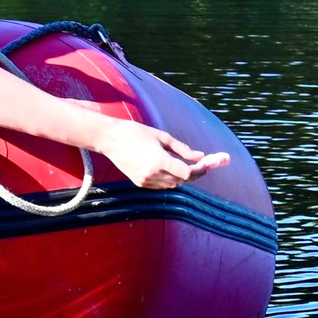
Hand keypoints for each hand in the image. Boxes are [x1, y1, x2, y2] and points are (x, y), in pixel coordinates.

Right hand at [98, 119, 230, 189]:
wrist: (110, 139)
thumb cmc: (136, 132)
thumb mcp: (162, 137)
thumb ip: (182, 149)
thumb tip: (200, 156)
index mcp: (160, 161)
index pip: (187, 173)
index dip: (200, 170)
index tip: (208, 164)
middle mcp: (153, 174)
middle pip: (182, 180)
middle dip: (194, 173)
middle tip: (202, 164)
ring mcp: (146, 181)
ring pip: (172, 184)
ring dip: (182, 177)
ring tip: (188, 165)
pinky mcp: (140, 183)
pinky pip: (161, 185)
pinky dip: (170, 179)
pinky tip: (171, 170)